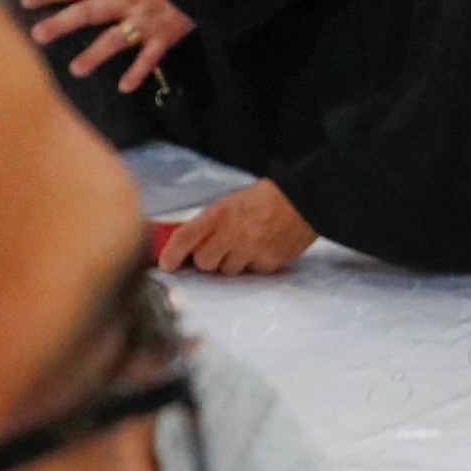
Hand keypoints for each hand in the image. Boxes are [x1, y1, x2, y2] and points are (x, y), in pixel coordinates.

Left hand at [24, 0, 192, 93]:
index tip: (26, 1)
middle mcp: (123, 1)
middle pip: (86, 12)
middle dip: (61, 24)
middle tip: (38, 35)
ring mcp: (142, 20)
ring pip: (114, 39)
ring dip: (94, 55)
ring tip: (76, 69)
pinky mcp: (163, 36)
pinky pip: (148, 57)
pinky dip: (138, 73)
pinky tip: (124, 87)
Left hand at [159, 177, 314, 274]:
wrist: (304, 201)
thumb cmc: (266, 198)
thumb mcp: (231, 202)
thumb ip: (210, 222)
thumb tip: (188, 243)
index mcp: (219, 214)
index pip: (184, 238)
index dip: (170, 254)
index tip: (167, 264)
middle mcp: (232, 233)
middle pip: (204, 262)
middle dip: (208, 259)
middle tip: (219, 248)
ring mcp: (251, 250)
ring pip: (227, 271)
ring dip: (231, 262)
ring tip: (246, 244)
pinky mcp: (268, 263)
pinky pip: (251, 272)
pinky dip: (253, 263)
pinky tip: (263, 247)